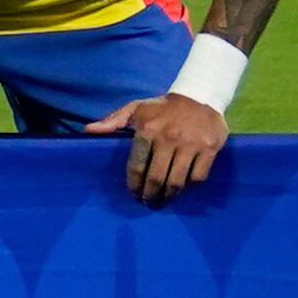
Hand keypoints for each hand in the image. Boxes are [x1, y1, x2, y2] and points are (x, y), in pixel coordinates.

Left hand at [87, 92, 230, 204]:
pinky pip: (198, 177)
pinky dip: (189, 187)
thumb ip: (113, 121)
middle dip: (150, 194)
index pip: (136, 165)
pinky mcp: (209, 150)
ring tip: (163, 200)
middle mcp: (168, 139)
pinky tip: (182, 188)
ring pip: (177, 181)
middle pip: (156, 178)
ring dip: (168, 196)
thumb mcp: (137, 108)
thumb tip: (89, 130)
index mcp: (147, 129)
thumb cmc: (163, 107)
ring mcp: (190, 145)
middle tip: (148, 202)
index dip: (133, 184)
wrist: (200, 96)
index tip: (133, 193)